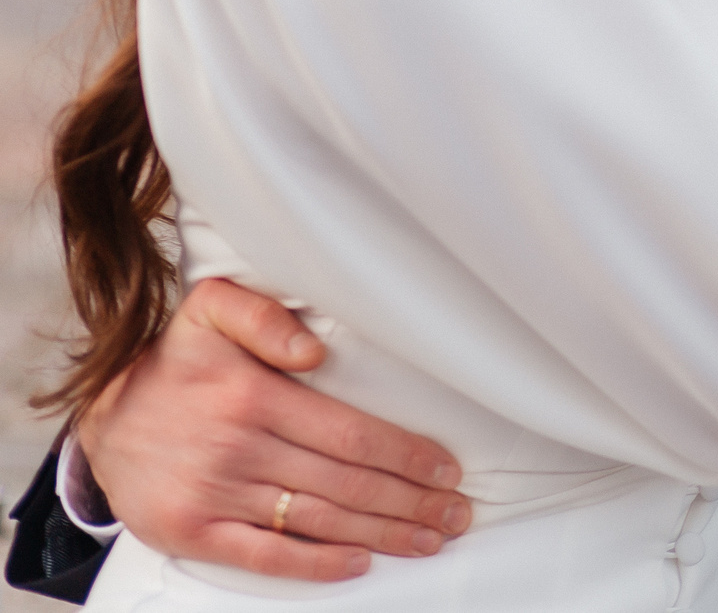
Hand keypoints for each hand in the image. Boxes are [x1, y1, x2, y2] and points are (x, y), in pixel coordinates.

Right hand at [76, 278, 469, 581]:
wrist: (103, 418)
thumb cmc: (176, 362)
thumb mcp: (210, 310)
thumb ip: (264, 315)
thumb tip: (315, 348)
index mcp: (254, 398)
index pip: (352, 435)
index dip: (407, 455)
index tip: (448, 469)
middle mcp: (238, 449)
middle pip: (345, 484)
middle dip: (411, 501)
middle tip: (457, 512)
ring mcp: (215, 495)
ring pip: (316, 521)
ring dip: (381, 534)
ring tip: (429, 538)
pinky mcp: (192, 531)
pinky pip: (264, 555)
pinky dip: (315, 564)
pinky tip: (358, 563)